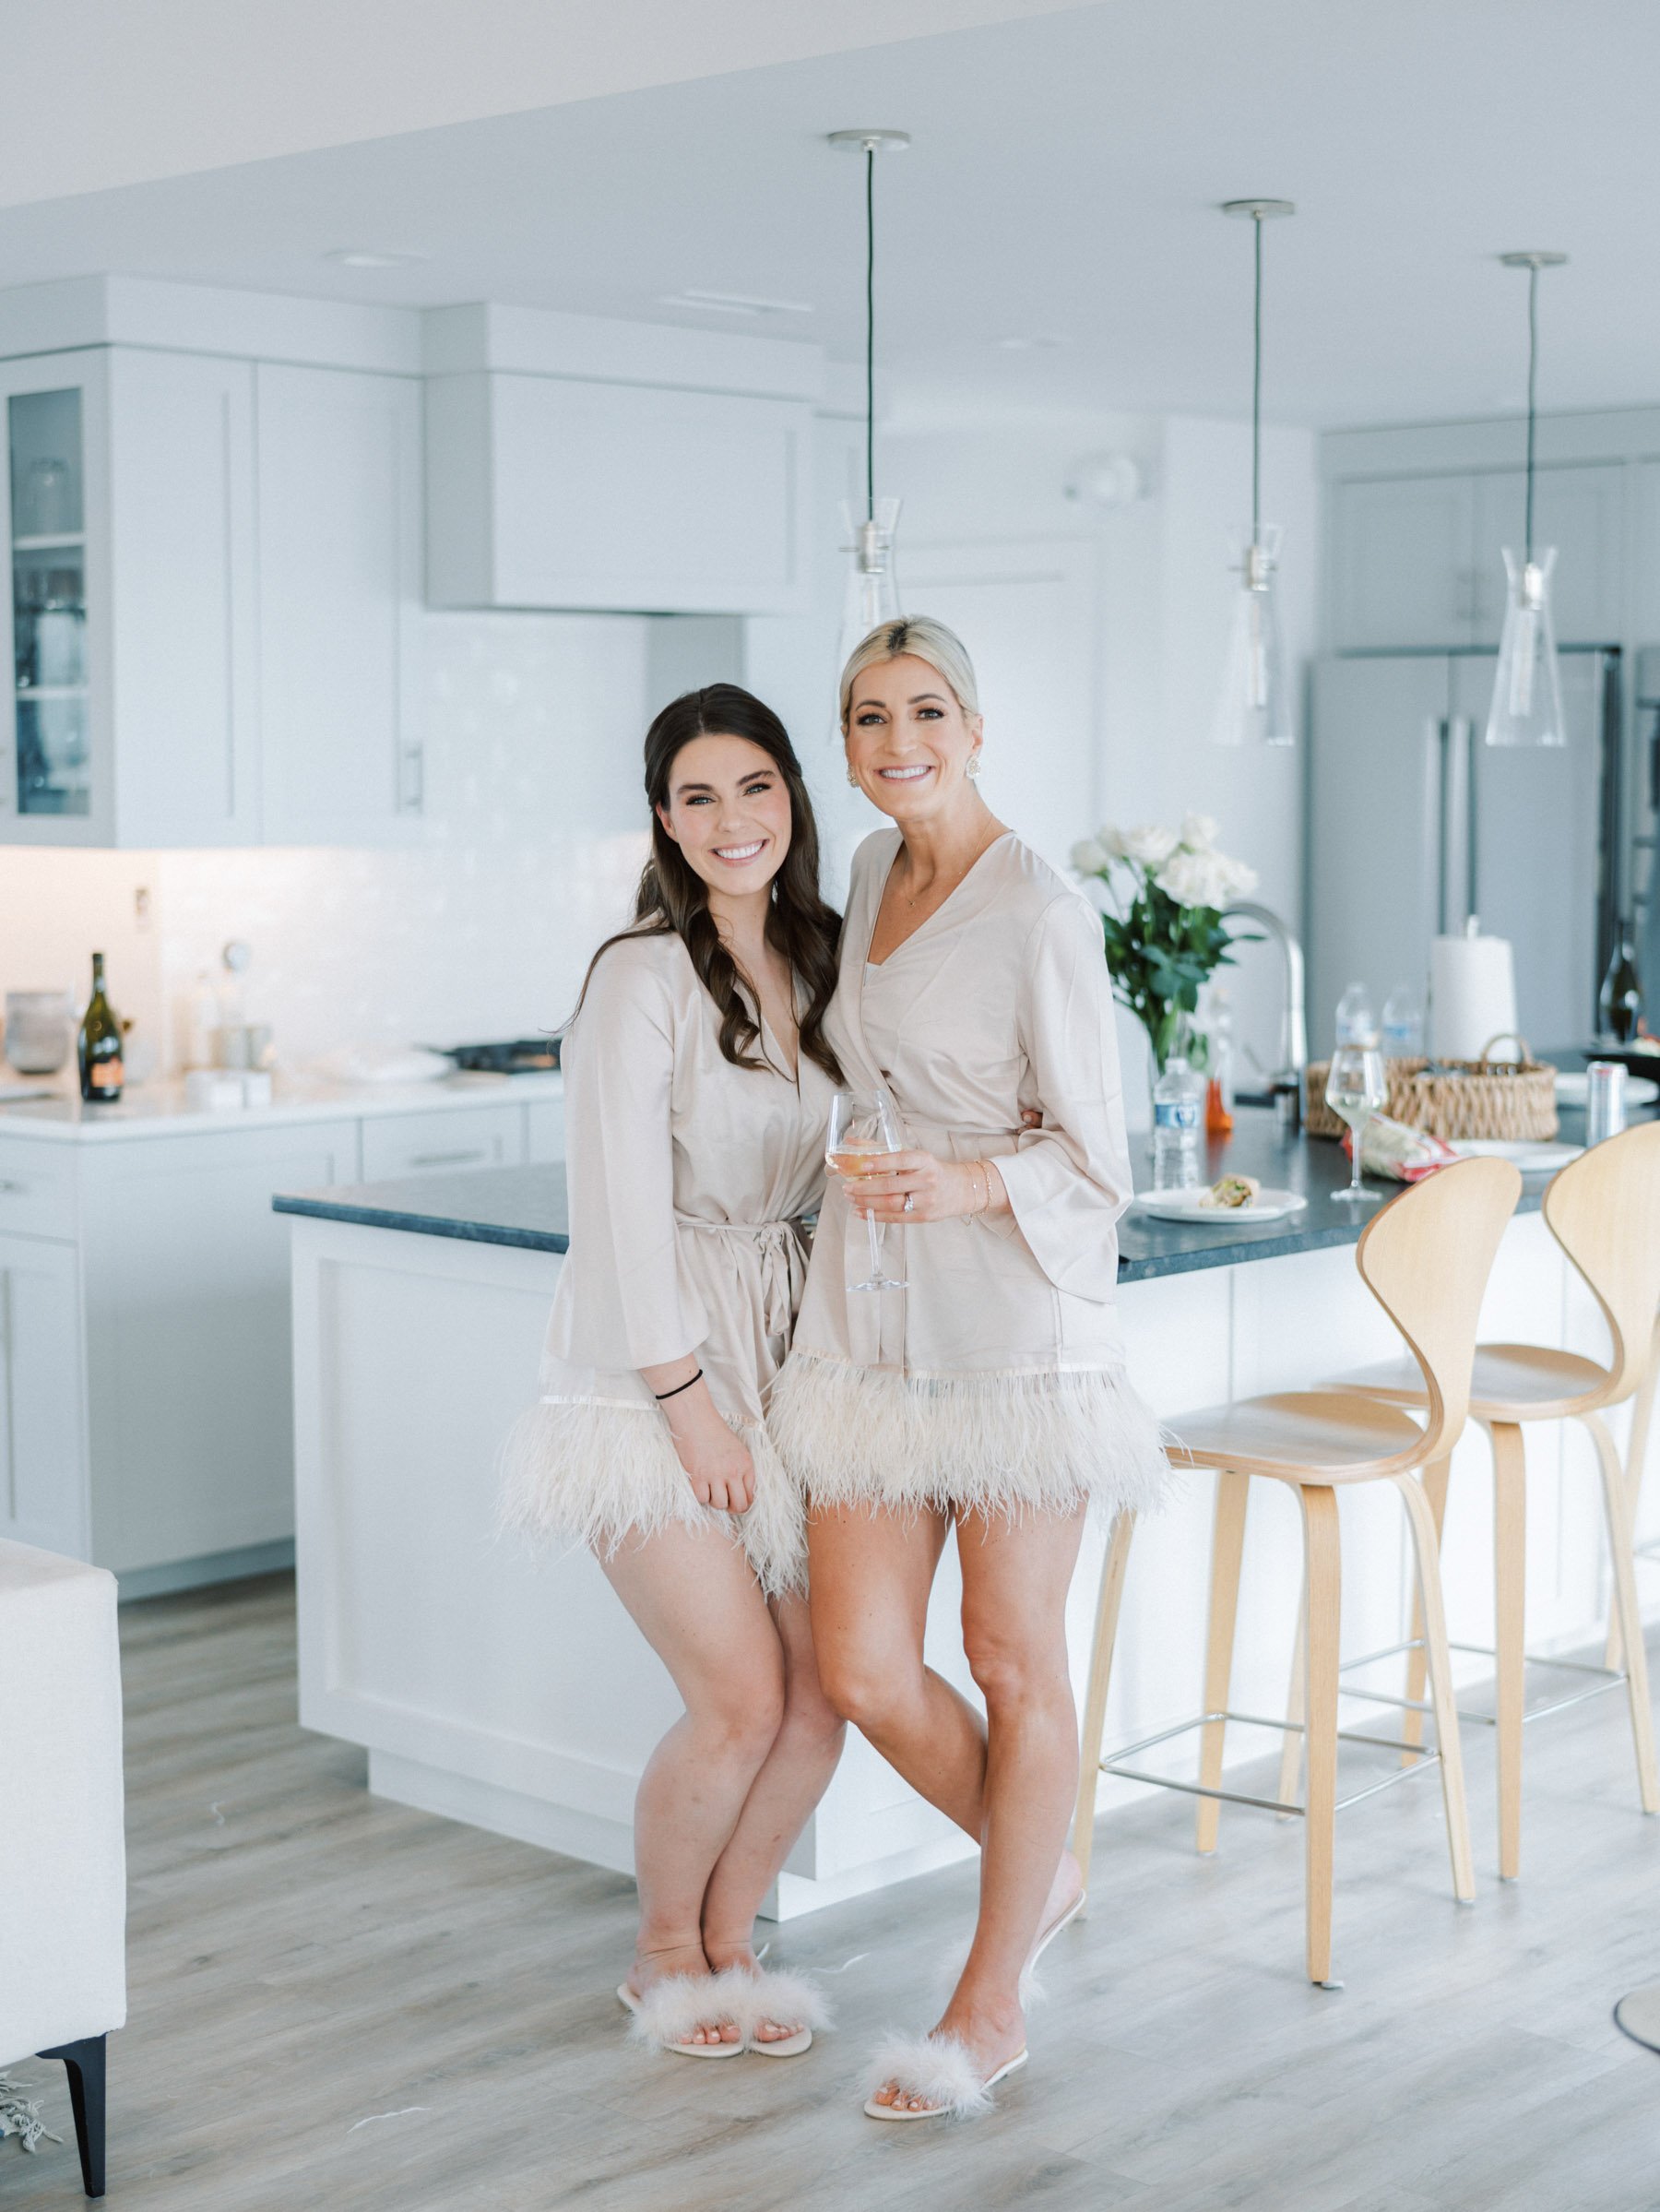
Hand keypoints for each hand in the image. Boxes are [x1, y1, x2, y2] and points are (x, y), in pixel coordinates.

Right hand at [668, 1405, 755, 1513]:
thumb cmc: (715, 1432)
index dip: (742, 1503)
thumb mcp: (738, 1449)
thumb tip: (743, 1496)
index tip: (734, 1501)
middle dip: (731, 1508)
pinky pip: (702, 1499)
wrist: (696, 1418)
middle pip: (739, 1506)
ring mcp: (715, 1475)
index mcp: (746, 1464)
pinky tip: (700, 1484)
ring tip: (711, 1488)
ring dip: (714, 1500)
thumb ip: (742, 1471)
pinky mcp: (698, 1476)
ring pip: (720, 1504)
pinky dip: (701, 1495)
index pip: (751, 1497)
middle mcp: (733, 1471)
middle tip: (724, 1502)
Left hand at [844, 1147, 983, 1223]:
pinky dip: (875, 1215)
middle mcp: (926, 1180)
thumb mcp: (915, 1157)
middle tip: (847, 1186)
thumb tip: (851, 1142)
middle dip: (865, 1187)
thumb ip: (884, 1151)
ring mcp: (926, 1200)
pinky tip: (861, 1211)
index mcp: (924, 1160)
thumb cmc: (932, 1171)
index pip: (900, 1159)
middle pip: (891, 1186)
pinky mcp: (923, 1216)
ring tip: (851, 1197)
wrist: (961, 1189)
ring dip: (867, 1202)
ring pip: (891, 1203)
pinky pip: (895, 1217)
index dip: (881, 1162)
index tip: (862, 1164)